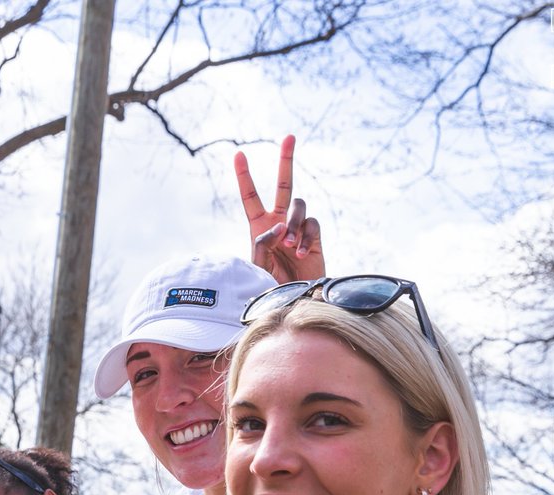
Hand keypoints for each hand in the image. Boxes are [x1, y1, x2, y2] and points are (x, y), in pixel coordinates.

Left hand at [234, 133, 324, 283]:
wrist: (294, 299)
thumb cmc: (271, 285)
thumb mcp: (257, 265)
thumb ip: (262, 242)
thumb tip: (279, 224)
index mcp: (260, 226)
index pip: (251, 198)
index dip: (245, 177)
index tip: (239, 154)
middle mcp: (280, 222)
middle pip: (284, 185)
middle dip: (286, 160)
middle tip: (289, 136)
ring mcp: (298, 227)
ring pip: (298, 206)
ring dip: (293, 225)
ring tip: (289, 247)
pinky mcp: (314, 236)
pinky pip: (312, 224)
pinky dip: (305, 238)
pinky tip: (300, 254)